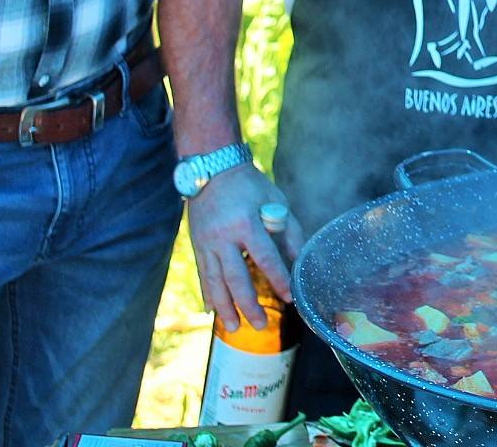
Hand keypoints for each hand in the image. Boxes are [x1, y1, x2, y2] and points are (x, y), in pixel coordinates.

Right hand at [187, 162, 307, 329]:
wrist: (212, 169)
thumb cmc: (250, 185)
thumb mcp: (275, 201)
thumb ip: (289, 231)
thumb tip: (300, 260)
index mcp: (247, 223)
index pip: (265, 258)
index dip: (279, 279)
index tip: (290, 297)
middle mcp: (223, 236)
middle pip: (236, 277)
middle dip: (248, 304)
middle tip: (259, 326)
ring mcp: (206, 242)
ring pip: (215, 281)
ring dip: (225, 307)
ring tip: (233, 328)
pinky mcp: (197, 245)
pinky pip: (203, 274)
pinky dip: (208, 294)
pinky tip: (212, 311)